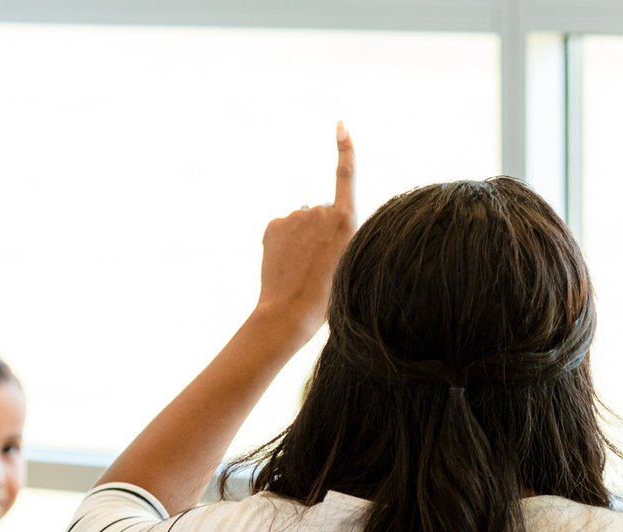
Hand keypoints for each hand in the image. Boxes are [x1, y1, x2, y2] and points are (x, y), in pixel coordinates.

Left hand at [252, 122, 356, 345]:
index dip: (344, 149)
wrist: (289, 313)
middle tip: (319, 265)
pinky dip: (284, 243)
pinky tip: (285, 265)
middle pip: (321, 213)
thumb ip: (338, 233)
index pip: (345, 175)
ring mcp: (294, 216)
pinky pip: (283, 229)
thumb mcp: (349, 262)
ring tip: (302, 269)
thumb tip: (313, 211)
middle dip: (320, 231)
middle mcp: (319, 211)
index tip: (340, 126)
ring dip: (302, 239)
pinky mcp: (273, 224)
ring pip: (301, 223)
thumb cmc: (326, 296)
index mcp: (345, 220)